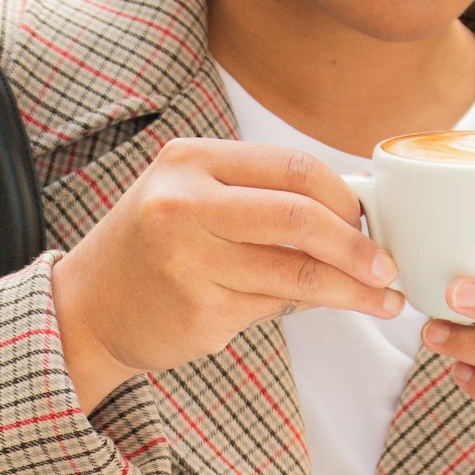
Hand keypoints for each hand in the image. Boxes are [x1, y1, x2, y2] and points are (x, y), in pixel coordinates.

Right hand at [52, 137, 400, 412]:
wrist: (87, 308)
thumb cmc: (152, 250)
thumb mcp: (190, 197)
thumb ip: (255, 195)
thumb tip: (351, 213)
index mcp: (190, 162)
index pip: (292, 167)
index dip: (344, 197)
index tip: (370, 221)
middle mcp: (185, 205)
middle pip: (300, 217)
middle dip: (356, 246)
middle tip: (387, 267)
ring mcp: (190, 262)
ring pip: (296, 273)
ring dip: (349, 291)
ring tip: (381, 300)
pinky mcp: (199, 313)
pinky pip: (272, 308)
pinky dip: (301, 309)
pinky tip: (313, 309)